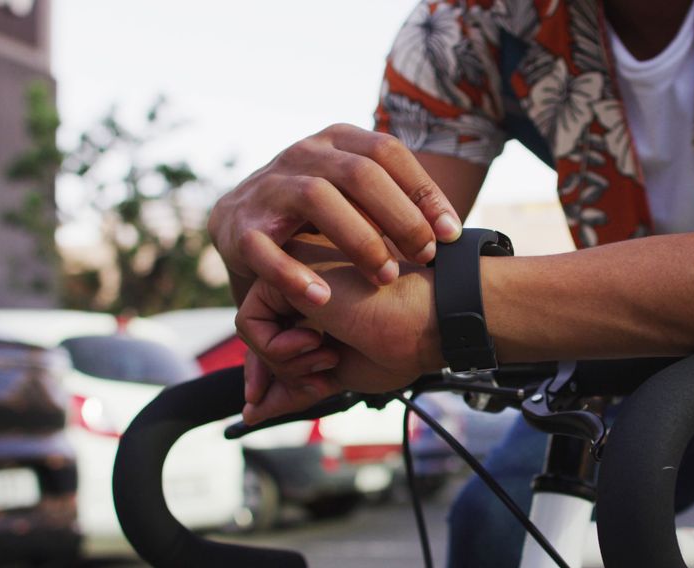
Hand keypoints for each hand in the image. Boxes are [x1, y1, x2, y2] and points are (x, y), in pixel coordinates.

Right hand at [208, 123, 462, 304]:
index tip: (451, 234)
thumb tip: (454, 235)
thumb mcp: (358, 198)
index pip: (389, 152)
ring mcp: (268, 187)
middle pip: (359, 173)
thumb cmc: (319, 217)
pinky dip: (294, 274)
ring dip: (359, 239)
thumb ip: (398, 205)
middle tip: (426, 256)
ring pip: (317, 198)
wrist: (242, 226)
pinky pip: (265, 249)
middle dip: (399, 216)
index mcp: (337, 142)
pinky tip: (323, 298)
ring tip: (386, 277)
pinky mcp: (238, 228)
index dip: (424, 191)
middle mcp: (302, 154)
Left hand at [235, 243, 440, 423]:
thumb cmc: (401, 343)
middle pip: (261, 331)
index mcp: (321, 294)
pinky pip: (249, 320)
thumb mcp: (338, 373)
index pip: (276, 333)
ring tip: (328, 355)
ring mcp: (296, 269)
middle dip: (276, 372)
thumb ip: (295, 385)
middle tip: (318, 381)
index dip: (273, 370)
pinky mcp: (287, 269)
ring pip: (253, 328)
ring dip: (285, 361)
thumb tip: (253, 412)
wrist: (427, 322)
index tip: (277, 399)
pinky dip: (275, 348)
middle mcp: (305, 276)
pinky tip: (316, 342)